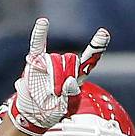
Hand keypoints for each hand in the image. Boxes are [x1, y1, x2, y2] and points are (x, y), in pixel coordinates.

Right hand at [9, 18, 109, 135]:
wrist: (30, 113)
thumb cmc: (48, 110)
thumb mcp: (62, 107)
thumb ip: (69, 93)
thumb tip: (69, 81)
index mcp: (75, 77)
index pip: (88, 61)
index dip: (96, 48)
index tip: (104, 34)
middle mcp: (64, 66)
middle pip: (70, 61)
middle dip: (64, 77)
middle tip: (55, 94)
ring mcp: (49, 62)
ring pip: (56, 60)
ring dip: (52, 77)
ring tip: (47, 92)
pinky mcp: (35, 61)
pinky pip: (37, 45)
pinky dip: (39, 34)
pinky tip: (43, 22)